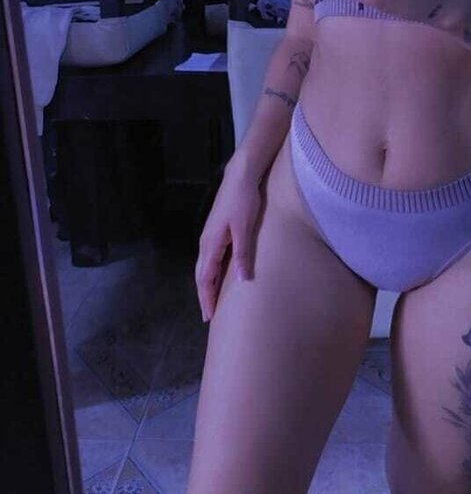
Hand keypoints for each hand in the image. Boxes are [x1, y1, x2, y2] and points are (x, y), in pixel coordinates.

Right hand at [195, 169, 262, 321]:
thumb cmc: (244, 201)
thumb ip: (243, 254)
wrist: (240, 177)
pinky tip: (220, 276)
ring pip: (205, 266)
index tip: (209, 316)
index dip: (206, 298)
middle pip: (202, 275)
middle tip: (209, 315)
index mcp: (210, 244)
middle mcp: (206, 242)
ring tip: (213, 300)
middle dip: (204, 295)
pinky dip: (212, 272)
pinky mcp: (217, 231)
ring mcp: (210, 236)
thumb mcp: (245, 228)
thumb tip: (243, 280)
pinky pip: (211, 258)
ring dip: (208, 284)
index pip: (205, 278)